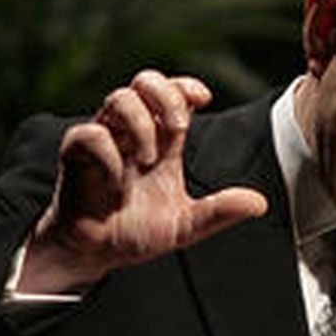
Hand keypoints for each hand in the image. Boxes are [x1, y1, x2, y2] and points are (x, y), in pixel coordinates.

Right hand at [19, 71, 267, 291]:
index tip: (203, 98)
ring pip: (118, 98)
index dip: (187, 88)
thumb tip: (259, 204)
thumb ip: (220, 212)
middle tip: (178, 127)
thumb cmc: (137, 233)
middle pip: (144, 80)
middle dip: (165, 95)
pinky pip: (90, 134)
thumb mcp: (187, 225)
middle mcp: (132, 133)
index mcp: (161, 143)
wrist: (98, 255)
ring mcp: (104, 140)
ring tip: (149, 160)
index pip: (173, 95)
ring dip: (141, 124)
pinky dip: (108, 155)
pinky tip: (116, 184)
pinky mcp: (76, 154)